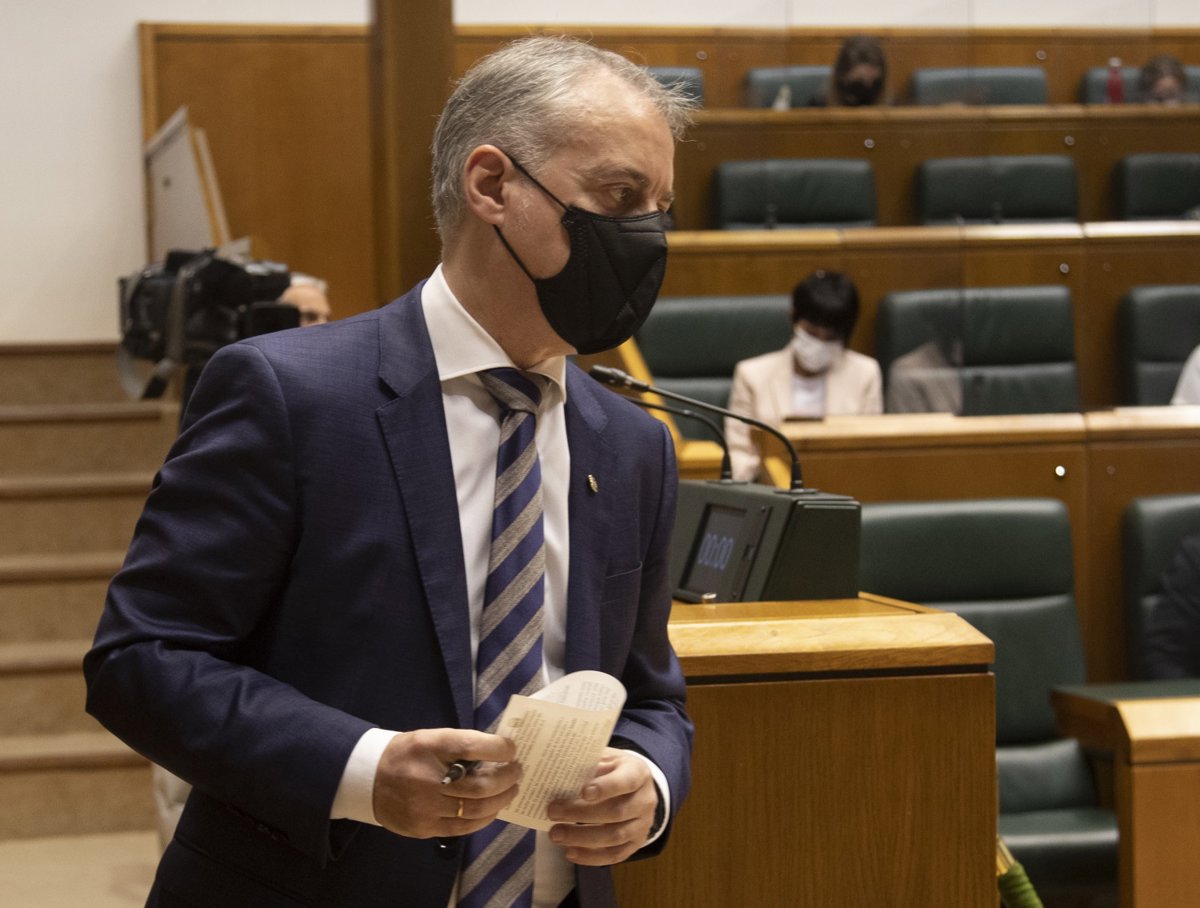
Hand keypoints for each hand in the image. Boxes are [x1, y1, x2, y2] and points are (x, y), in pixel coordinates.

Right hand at [372, 728, 520, 838]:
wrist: (368, 779)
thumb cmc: (407, 754)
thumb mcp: (431, 738)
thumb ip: (462, 744)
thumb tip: (500, 751)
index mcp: (428, 747)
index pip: (470, 747)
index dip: (497, 748)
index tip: (512, 749)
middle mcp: (426, 778)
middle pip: (479, 785)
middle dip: (506, 779)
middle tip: (517, 772)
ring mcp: (425, 808)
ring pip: (475, 810)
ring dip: (500, 800)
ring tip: (511, 791)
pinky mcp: (424, 828)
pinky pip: (463, 827)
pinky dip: (484, 818)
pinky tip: (493, 809)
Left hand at [546, 747, 658, 865]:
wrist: (637, 788)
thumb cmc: (614, 770)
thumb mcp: (606, 759)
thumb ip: (589, 764)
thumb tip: (560, 772)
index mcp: (638, 773)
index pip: (626, 781)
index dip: (606, 788)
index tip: (583, 792)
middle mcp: (645, 801)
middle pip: (616, 812)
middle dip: (582, 814)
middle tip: (553, 812)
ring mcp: (642, 825)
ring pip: (614, 837)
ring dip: (582, 838)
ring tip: (556, 834)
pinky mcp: (636, 844)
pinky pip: (614, 855)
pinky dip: (591, 857)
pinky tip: (570, 852)